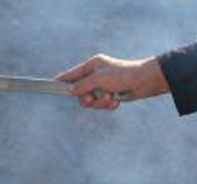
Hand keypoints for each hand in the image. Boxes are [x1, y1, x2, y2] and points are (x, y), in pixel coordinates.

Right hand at [54, 55, 169, 109]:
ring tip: (110, 98)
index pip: (71, 74)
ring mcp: (103, 85)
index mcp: (92, 65)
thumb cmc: (123, 74)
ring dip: (100, 102)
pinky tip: (116, 100)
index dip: (62, 80)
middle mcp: (96, 75)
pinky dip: (108, 105)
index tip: (50, 85)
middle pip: (80, 92)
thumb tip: (68, 91)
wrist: (146, 81)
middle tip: (91, 99)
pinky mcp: (111, 94)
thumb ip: (82, 85)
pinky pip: (102, 104)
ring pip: (91, 100)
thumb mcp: (99, 79)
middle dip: (86, 98)